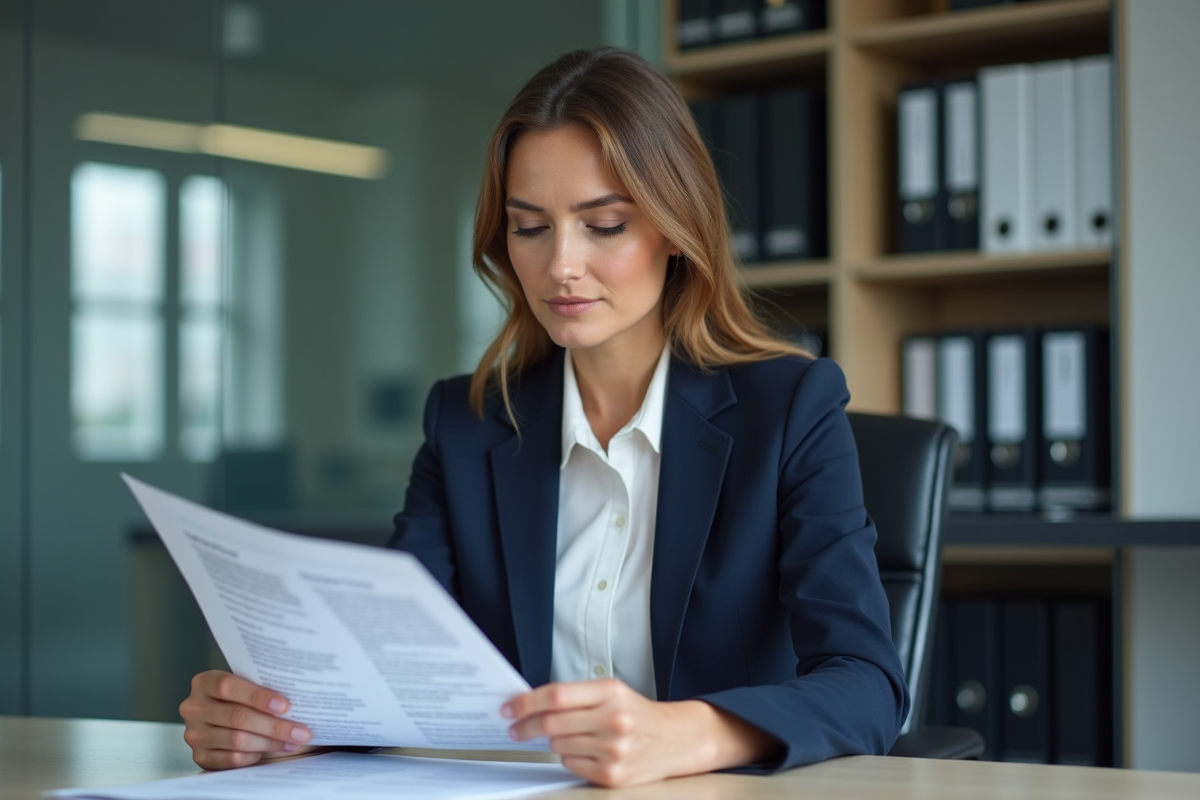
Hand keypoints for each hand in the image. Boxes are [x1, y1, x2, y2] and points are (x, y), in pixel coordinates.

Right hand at [179, 670, 316, 769]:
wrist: (227, 718)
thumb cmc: (243, 697)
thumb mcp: (247, 684)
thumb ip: (262, 685)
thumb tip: (299, 694)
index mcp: (204, 682)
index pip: (227, 686)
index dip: (257, 696)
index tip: (285, 706)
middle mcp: (194, 707)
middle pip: (236, 717)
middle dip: (274, 725)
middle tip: (301, 732)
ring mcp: (194, 734)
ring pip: (237, 740)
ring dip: (270, 742)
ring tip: (294, 742)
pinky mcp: (200, 756)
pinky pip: (231, 758)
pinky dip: (255, 755)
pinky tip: (272, 749)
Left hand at [502, 678, 779, 787]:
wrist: (676, 739)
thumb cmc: (638, 713)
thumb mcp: (611, 692)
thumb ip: (575, 696)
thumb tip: (530, 703)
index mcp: (610, 692)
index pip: (556, 696)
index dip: (526, 702)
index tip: (509, 708)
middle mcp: (613, 720)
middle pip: (551, 724)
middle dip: (526, 726)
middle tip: (515, 727)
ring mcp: (613, 750)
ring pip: (558, 746)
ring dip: (553, 742)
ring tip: (569, 736)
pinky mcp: (612, 776)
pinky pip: (571, 765)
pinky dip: (570, 757)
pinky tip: (586, 750)